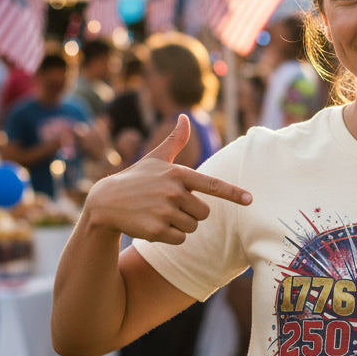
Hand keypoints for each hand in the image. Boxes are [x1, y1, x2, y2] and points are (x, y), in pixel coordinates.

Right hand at [85, 114, 250, 243]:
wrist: (106, 202)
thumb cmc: (136, 179)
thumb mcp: (156, 158)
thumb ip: (175, 140)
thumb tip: (185, 116)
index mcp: (177, 173)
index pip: (211, 185)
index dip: (233, 193)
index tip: (250, 200)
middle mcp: (173, 191)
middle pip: (204, 213)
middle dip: (192, 213)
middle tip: (170, 206)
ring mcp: (164, 211)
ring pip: (192, 227)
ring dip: (180, 225)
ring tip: (159, 214)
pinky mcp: (156, 230)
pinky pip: (180, 239)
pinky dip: (171, 237)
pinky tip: (154, 226)